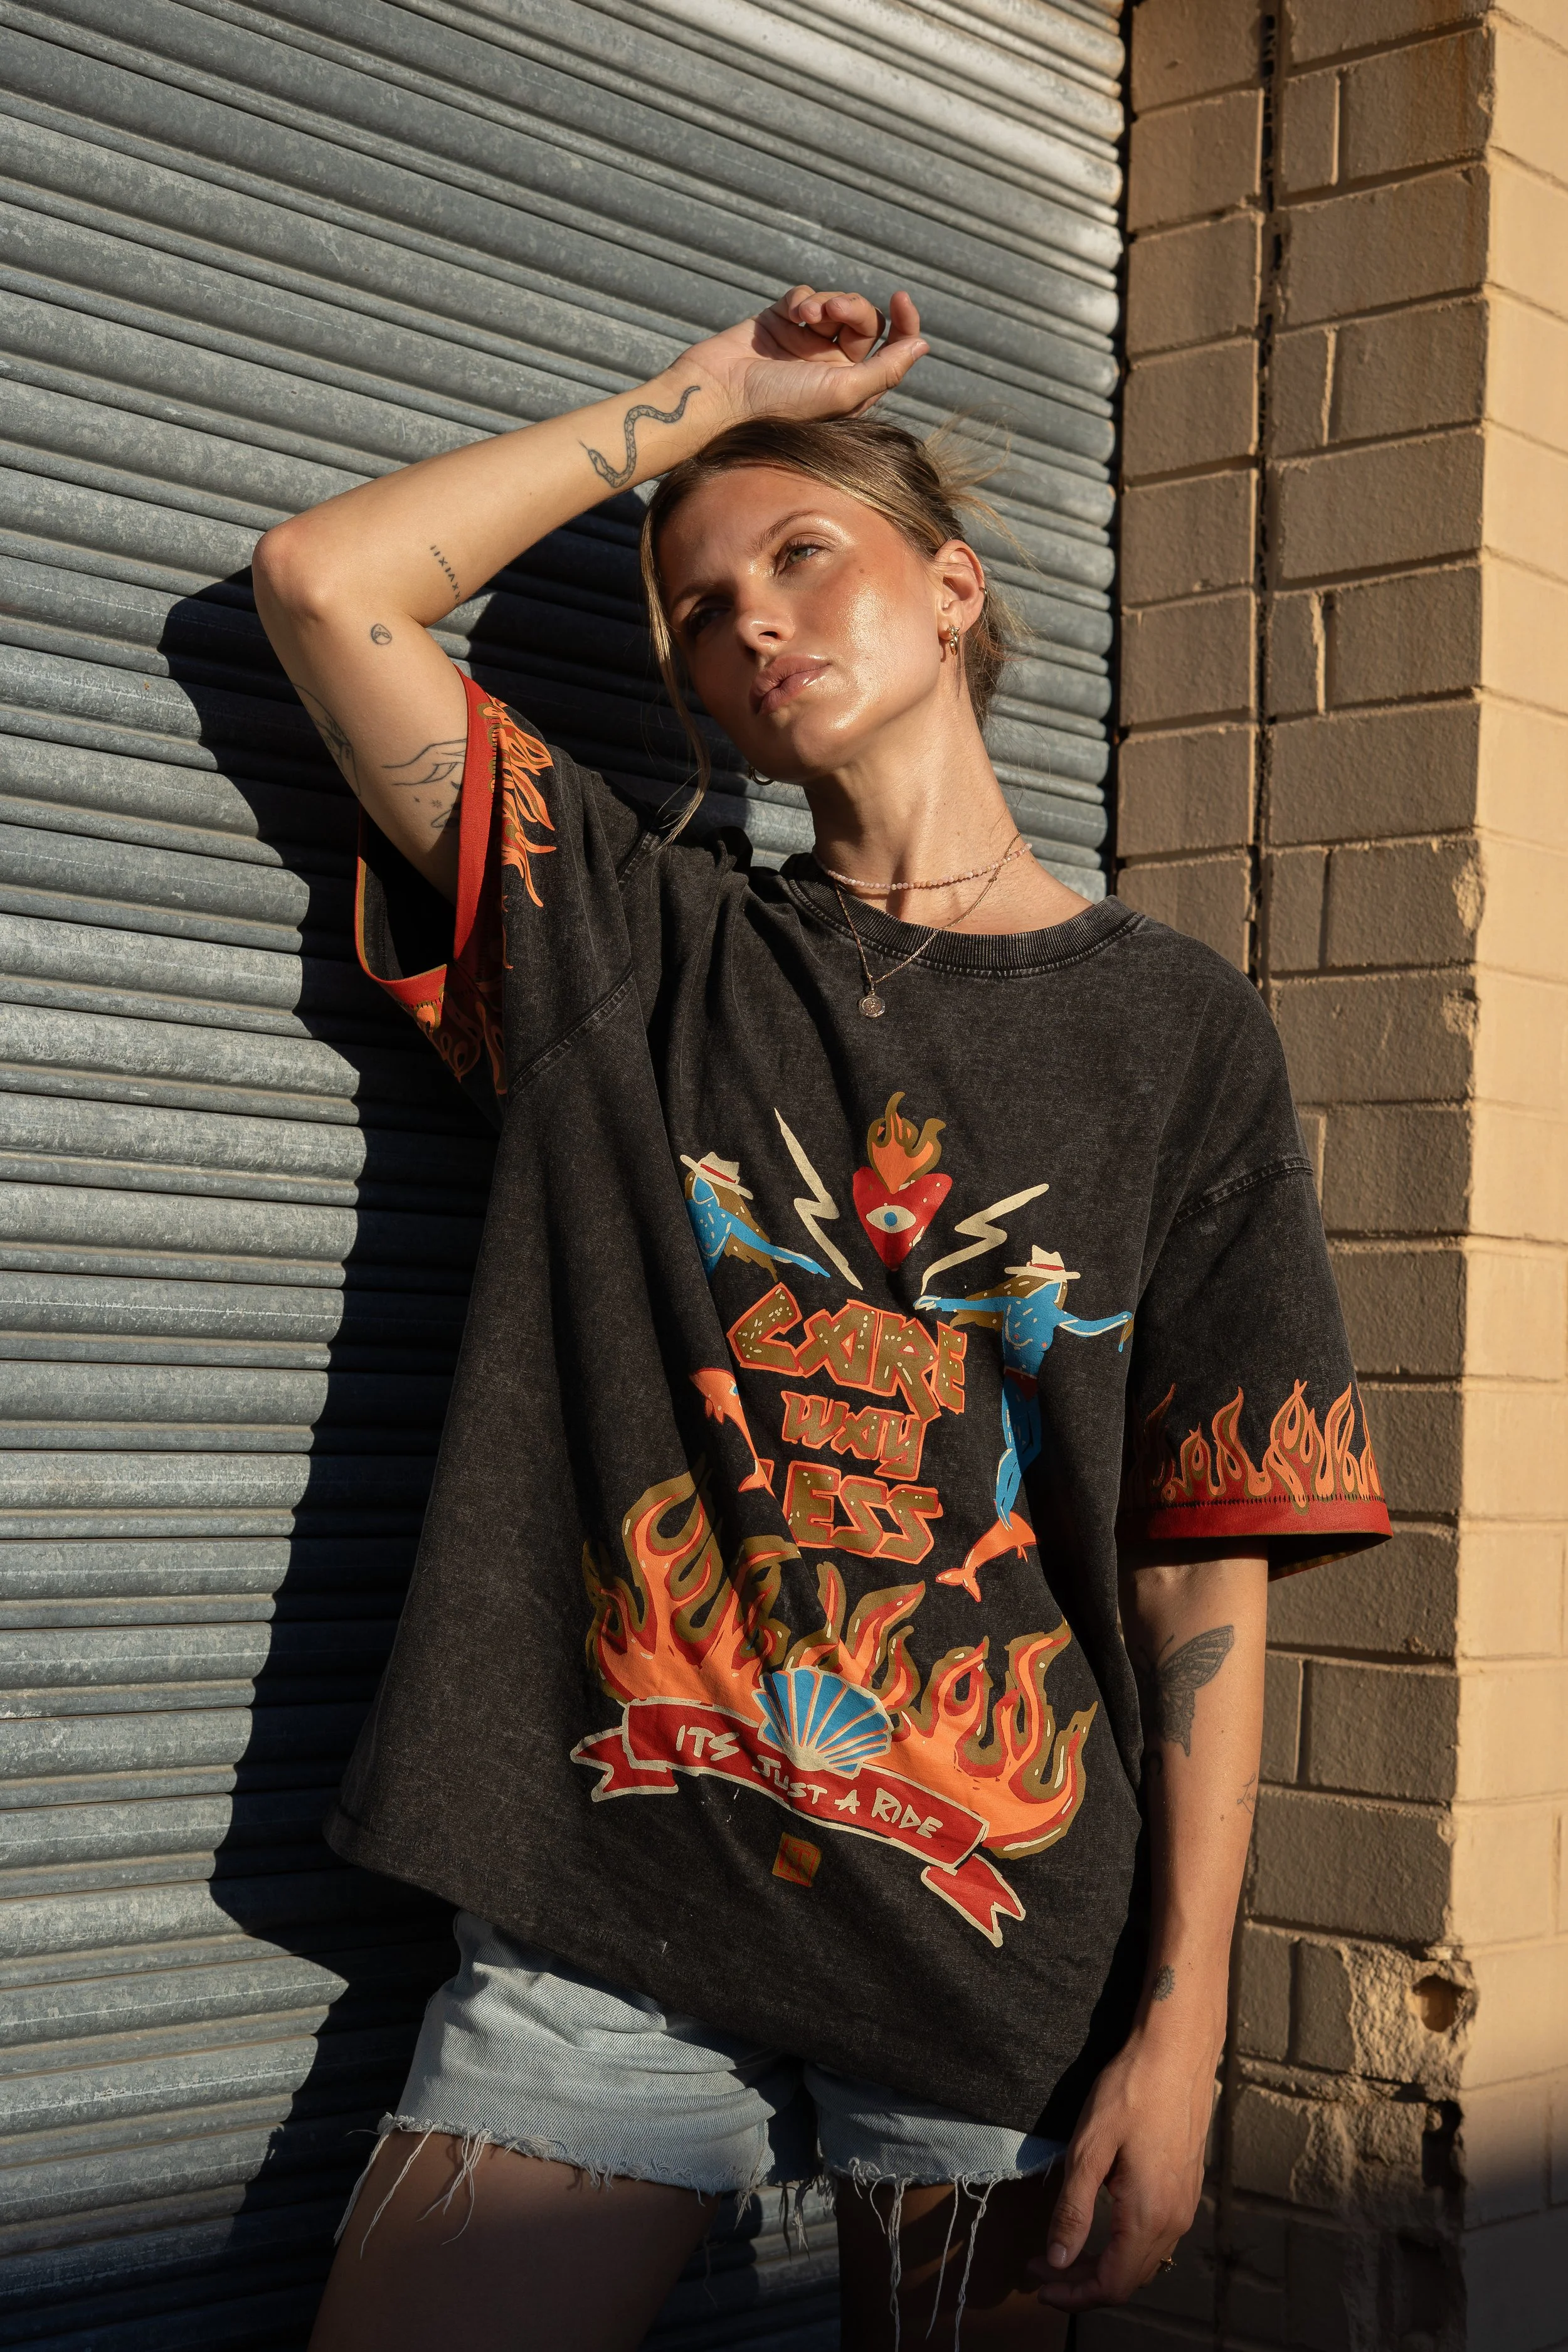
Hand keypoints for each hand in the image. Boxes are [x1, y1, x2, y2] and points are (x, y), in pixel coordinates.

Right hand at [676, 286, 927, 430]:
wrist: (721, 395)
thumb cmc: (781, 405)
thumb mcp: (843, 392)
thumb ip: (886, 369)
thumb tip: (923, 345)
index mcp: (853, 386)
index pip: (893, 349)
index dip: (905, 323)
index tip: (902, 299)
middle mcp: (833, 365)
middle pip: (866, 320)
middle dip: (854, 308)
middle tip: (833, 312)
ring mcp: (806, 343)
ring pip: (836, 303)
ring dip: (827, 301)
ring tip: (807, 315)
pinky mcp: (780, 323)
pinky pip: (804, 295)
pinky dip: (802, 298)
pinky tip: (792, 313)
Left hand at [1029, 2024, 1216, 2310]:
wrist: (1177, 2052)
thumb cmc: (1130, 2092)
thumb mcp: (1089, 2149)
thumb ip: (1074, 2210)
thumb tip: (1057, 2260)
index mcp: (1149, 2216)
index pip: (1112, 2284)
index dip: (1074, 2296)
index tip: (1039, 2286)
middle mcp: (1175, 2220)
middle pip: (1129, 2279)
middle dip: (1083, 2284)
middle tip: (1041, 2270)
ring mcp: (1185, 2205)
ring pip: (1145, 2261)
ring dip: (1105, 2266)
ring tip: (1065, 2253)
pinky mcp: (1187, 2187)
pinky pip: (1157, 2238)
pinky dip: (1126, 2247)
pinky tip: (1102, 2229)